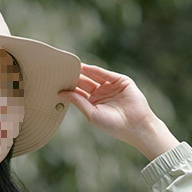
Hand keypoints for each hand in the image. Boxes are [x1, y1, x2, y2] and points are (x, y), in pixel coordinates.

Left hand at [59, 64, 178, 159]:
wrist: (135, 126)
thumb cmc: (113, 125)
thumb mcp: (92, 114)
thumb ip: (78, 101)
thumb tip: (61, 93)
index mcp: (93, 103)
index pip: (78, 92)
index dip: (68, 87)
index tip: (55, 82)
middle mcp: (101, 93)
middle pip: (84, 82)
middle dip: (74, 77)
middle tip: (60, 71)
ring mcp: (110, 86)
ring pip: (94, 76)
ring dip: (83, 71)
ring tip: (70, 66)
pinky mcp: (120, 80)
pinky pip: (106, 74)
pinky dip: (96, 70)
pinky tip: (85, 68)